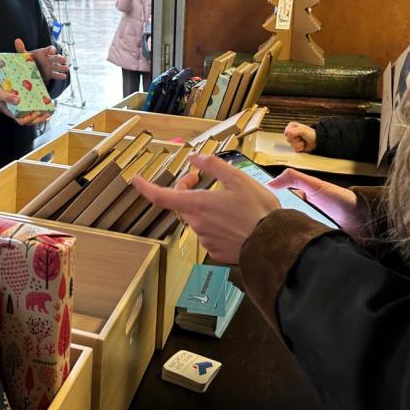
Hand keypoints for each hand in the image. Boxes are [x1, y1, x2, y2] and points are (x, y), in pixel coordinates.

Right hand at [0, 83, 51, 126]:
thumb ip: (7, 97)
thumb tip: (17, 100)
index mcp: (11, 112)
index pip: (22, 121)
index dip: (30, 118)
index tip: (36, 112)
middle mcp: (16, 113)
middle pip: (29, 121)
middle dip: (39, 119)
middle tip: (47, 113)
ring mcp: (19, 110)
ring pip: (31, 118)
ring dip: (40, 116)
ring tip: (48, 111)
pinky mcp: (21, 105)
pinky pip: (30, 110)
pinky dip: (37, 109)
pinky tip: (42, 104)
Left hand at [14, 38, 67, 82]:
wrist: (29, 71)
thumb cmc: (28, 60)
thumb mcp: (24, 55)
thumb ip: (21, 48)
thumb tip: (17, 40)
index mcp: (43, 53)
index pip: (49, 49)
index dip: (52, 50)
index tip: (53, 52)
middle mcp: (48, 59)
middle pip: (56, 57)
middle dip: (60, 58)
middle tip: (64, 60)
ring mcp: (50, 67)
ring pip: (58, 66)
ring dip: (62, 67)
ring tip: (66, 68)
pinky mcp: (51, 74)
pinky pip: (56, 74)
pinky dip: (60, 75)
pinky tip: (64, 76)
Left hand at [132, 153, 280, 262]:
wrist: (274, 244)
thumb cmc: (257, 211)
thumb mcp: (237, 179)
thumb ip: (213, 165)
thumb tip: (195, 158)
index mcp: (197, 205)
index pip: (161, 197)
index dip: (146, 188)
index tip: (135, 180)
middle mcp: (196, 224)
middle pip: (182, 204)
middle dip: (187, 190)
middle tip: (200, 178)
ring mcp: (205, 240)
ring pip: (197, 219)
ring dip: (204, 207)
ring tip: (228, 201)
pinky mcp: (216, 252)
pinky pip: (209, 233)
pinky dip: (216, 224)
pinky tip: (233, 220)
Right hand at [265, 169, 365, 238]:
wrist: (362, 221)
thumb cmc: (341, 200)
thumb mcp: (315, 185)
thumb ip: (294, 178)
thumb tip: (271, 182)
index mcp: (300, 202)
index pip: (279, 205)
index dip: (269, 208)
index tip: (259, 212)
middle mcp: (303, 217)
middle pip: (283, 222)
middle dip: (276, 225)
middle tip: (267, 228)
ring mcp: (309, 231)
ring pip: (290, 235)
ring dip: (286, 236)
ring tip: (278, 239)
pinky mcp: (315, 244)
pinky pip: (302, 246)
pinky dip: (298, 246)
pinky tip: (293, 247)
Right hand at [284, 122, 316, 151]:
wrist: (317, 141)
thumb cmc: (311, 134)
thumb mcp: (302, 130)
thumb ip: (294, 131)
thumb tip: (288, 133)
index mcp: (291, 126)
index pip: (287, 131)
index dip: (292, 134)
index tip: (298, 133)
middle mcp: (291, 133)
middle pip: (288, 139)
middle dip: (296, 139)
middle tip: (301, 137)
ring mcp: (292, 140)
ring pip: (291, 145)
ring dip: (299, 144)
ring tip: (303, 141)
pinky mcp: (295, 146)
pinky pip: (294, 149)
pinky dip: (300, 148)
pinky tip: (303, 145)